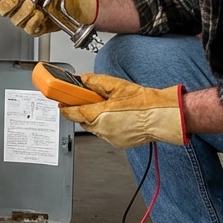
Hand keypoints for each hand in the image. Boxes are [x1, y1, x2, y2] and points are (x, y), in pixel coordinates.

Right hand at [0, 0, 97, 36]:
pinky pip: (29, 28)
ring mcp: (28, 16)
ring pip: (15, 19)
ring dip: (22, 13)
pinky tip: (40, 15)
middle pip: (3, 8)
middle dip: (6, 5)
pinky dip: (33, 22)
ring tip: (32, 5)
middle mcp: (21, 4)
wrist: (78, 3)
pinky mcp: (37, 27)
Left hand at [59, 74, 187, 148]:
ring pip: (94, 126)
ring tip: (110, 106)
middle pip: (82, 119)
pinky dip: (107, 124)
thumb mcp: (117, 85)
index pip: (72, 112)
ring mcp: (109, 138)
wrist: (161, 116)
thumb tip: (82, 79)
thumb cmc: (144, 103)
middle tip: (89, 98)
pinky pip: (106, 132)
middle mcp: (101, 129)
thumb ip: (95, 82)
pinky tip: (119, 116)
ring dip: (96, 117)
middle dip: (84, 109)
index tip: (60, 100)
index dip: (64, 105)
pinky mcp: (118, 143)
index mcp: (98, 115)